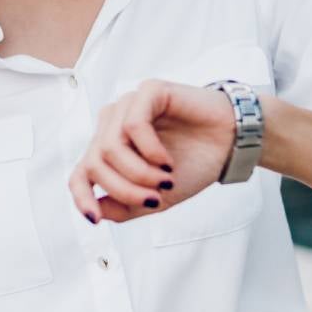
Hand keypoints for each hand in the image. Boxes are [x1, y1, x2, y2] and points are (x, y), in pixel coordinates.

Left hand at [68, 79, 236, 223]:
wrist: (231, 144)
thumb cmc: (193, 165)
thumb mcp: (156, 197)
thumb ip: (124, 206)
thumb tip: (96, 212)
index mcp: (109, 149)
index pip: (80, 173)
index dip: (81, 197)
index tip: (95, 219)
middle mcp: (112, 125)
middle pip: (94, 163)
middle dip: (122, 189)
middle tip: (153, 200)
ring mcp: (128, 106)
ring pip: (109, 146)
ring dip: (138, 172)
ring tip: (165, 180)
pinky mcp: (148, 91)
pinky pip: (133, 124)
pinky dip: (149, 150)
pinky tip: (167, 160)